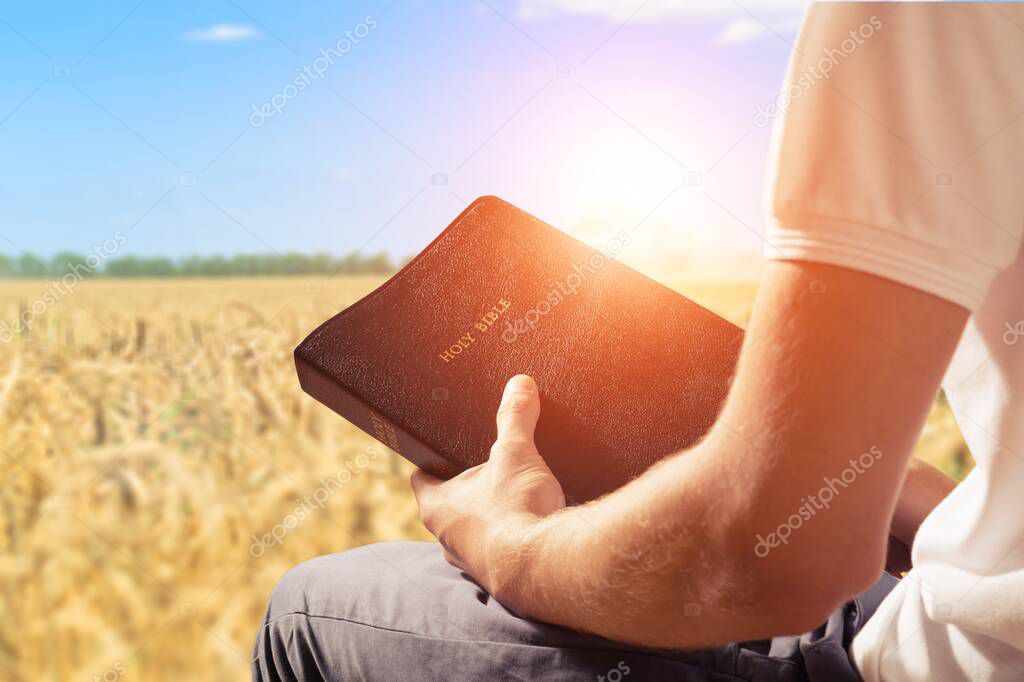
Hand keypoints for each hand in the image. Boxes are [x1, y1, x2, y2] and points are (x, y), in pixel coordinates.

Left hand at [411, 374, 564, 597]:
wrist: (546, 568)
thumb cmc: (516, 510)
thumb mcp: (515, 453)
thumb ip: (514, 417)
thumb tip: (519, 384)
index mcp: (438, 506)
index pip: (422, 479)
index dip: (431, 464)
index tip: (441, 454)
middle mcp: (448, 540)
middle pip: (451, 506)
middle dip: (470, 490)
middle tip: (491, 470)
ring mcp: (474, 563)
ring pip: (476, 533)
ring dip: (493, 519)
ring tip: (516, 498)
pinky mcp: (502, 578)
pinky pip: (502, 553)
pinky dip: (514, 540)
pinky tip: (535, 527)